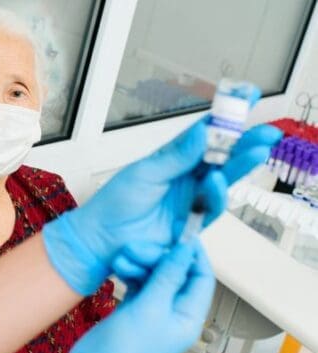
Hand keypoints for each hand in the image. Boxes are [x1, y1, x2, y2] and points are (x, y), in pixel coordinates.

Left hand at [42, 117, 281, 294]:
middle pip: (221, 156)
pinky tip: (216, 179)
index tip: (246, 98)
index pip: (204, 133)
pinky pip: (211, 206)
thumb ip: (175, 157)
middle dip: (245, 143)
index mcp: (172, 158)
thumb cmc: (115, 204)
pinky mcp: (192, 222)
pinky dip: (216, 192)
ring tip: (256, 150)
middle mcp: (185, 176)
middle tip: (266, 132)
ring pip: (223, 178)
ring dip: (240, 165)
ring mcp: (190, 199)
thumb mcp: (144, 173)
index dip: (225, 116)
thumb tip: (202, 133)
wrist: (103, 239)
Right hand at [48, 241, 214, 352]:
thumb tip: (184, 250)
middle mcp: (173, 313)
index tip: (182, 233)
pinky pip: (139, 281)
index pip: (201, 277)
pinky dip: (131, 271)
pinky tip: (121, 267)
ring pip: (155, 275)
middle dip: (160, 257)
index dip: (194, 254)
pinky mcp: (135, 308)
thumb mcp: (151, 308)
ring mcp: (153, 310)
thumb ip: (168, 276)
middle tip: (143, 246)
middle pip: (176, 273)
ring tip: (126, 257)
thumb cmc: (125, 352)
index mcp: (188, 317)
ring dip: (142, 263)